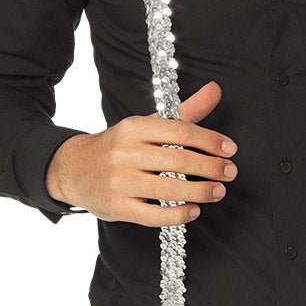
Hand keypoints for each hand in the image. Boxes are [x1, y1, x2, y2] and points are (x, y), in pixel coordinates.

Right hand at [46, 80, 238, 224]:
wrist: (74, 168)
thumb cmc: (121, 145)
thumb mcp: (148, 123)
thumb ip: (185, 111)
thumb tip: (216, 89)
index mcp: (134, 127)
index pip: (180, 131)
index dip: (209, 140)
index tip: (230, 149)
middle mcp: (125, 152)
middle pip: (178, 159)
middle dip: (210, 167)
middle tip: (230, 172)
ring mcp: (119, 181)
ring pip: (168, 188)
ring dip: (200, 192)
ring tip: (218, 191)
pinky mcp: (116, 206)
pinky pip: (152, 215)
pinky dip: (177, 215)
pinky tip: (194, 210)